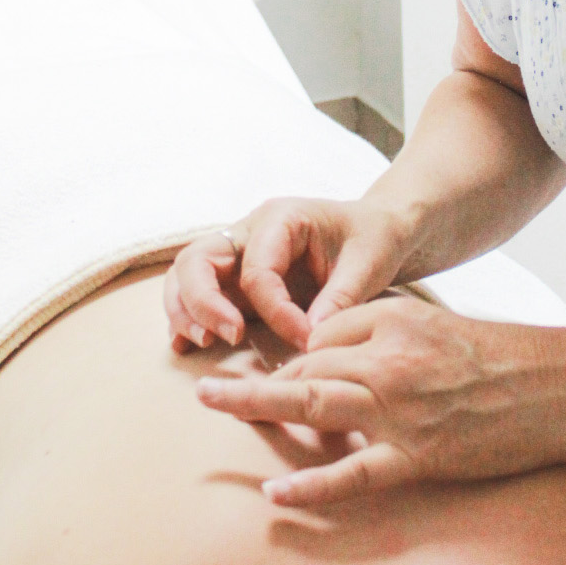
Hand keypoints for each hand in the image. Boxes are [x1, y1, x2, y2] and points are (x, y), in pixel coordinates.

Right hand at [163, 196, 407, 353]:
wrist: (379, 232)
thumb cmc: (374, 238)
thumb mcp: (370, 262)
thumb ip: (342, 297)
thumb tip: (312, 336)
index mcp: (281, 218)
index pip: (258, 270)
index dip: (276, 311)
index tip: (305, 338)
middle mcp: (249, 232)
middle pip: (198, 260)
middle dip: (203, 302)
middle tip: (227, 337)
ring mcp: (238, 255)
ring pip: (187, 275)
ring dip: (187, 310)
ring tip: (201, 343)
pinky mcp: (237, 280)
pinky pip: (198, 293)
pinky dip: (188, 316)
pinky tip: (186, 345)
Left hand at [195, 294, 565, 505]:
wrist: (557, 387)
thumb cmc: (498, 354)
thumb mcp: (434, 324)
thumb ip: (381, 329)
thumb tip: (328, 348)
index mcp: (395, 321)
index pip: (322, 333)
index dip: (293, 353)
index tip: (270, 370)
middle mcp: (390, 361)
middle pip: (306, 363)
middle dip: (252, 377)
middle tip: (204, 387)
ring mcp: (402, 411)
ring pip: (316, 404)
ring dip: (257, 405)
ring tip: (213, 405)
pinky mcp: (420, 457)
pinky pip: (356, 474)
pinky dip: (314, 485)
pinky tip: (276, 495)